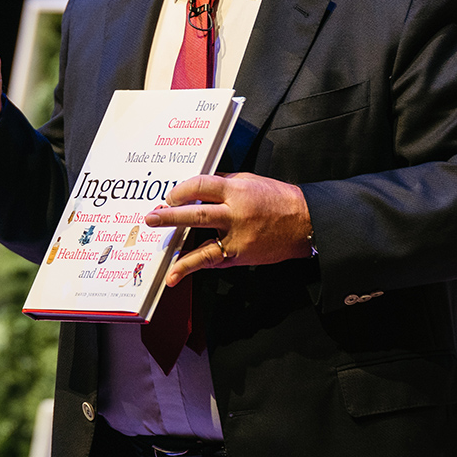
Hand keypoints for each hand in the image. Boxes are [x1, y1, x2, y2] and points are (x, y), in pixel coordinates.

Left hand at [145, 172, 313, 285]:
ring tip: (155, 244)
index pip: (201, 185)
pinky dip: (189, 267)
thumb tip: (197, 188)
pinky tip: (173, 275)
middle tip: (151, 216)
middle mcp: (235, 212)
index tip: (170, 196)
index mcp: (237, 190)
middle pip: (196, 212)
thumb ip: (223, 184)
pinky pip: (210, 260)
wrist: (305, 223)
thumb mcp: (250, 181)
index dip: (182, 190)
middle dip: (170, 215)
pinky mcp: (239, 255)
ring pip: (200, 240)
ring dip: (175, 243)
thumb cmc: (278, 200)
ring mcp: (237, 236)